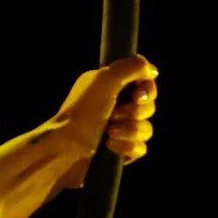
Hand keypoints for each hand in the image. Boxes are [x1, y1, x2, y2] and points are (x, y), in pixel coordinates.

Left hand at [52, 54, 157, 190]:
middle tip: (114, 115)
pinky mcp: (118, 152)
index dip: (147, 90)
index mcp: (109, 86)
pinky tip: (110, 146)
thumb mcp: (105, 79)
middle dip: (136, 112)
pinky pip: (140, 148)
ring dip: (130, 130)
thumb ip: (132, 66)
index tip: (138, 96)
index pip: (144, 83)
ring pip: (146, 129)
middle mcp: (113, 106)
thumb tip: (152, 72)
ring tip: (109, 133)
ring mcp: (117, 130)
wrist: (64, 151)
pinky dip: (128, 147)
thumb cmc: (81, 113)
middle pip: (149, 106)